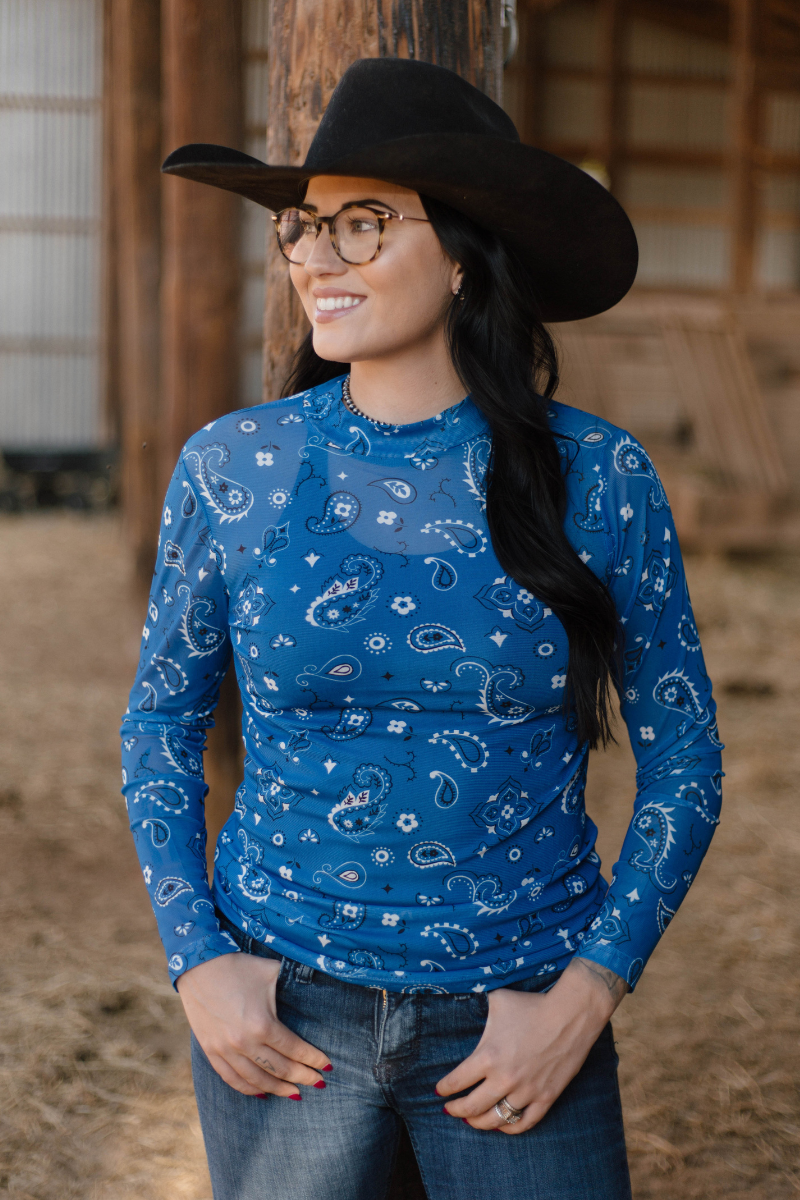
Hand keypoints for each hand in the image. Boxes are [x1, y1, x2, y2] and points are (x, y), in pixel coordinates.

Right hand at [177, 951, 330, 1097]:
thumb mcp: (272, 972)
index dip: (313, 1060)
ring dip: (279, 1089)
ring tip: (295, 1093)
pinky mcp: (211, 1052)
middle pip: (280, 1069)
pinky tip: (263, 1094)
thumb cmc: (239, 966)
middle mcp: (244, 1043)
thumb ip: (293, 986)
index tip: (327, 1067)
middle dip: (303, 1077)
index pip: (295, 1050)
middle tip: (318, 1082)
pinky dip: (250, 1089)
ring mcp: (225, 1050)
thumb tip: (316, 990)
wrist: (199, 964)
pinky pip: (232, 1080)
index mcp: (262, 1024)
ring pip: (257, 1081)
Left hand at [436, 958, 626, 1133]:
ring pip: (496, 1120)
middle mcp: (504, 1079)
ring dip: (479, 1123)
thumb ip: (477, 1007)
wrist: (570, 1015)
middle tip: (449, 1109)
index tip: (439, 1090)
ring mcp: (526, 1091)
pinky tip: (501, 1125)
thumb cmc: (531, 1005)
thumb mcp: (497, 1001)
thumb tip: (461, 1003)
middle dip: (456, 1109)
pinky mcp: (546, 1098)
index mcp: (488, 1056)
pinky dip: (509, 1129)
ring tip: (471, 1120)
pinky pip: (524, 1123)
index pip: (457, 1081)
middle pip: (472, 1106)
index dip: (444, 1088)